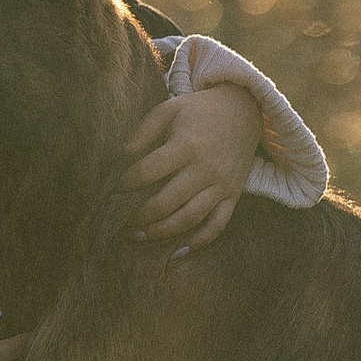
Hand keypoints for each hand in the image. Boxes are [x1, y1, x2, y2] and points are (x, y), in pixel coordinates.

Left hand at [122, 82, 262, 250]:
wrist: (244, 110)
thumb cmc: (200, 110)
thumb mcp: (170, 109)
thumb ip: (144, 130)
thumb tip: (122, 154)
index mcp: (186, 145)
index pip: (148, 171)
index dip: (127, 183)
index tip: (116, 188)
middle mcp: (205, 168)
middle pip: (166, 202)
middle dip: (140, 216)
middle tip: (122, 223)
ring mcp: (221, 184)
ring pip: (189, 218)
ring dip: (162, 232)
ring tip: (141, 236)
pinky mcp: (233, 195)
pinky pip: (217, 225)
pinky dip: (199, 241)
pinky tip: (177, 251)